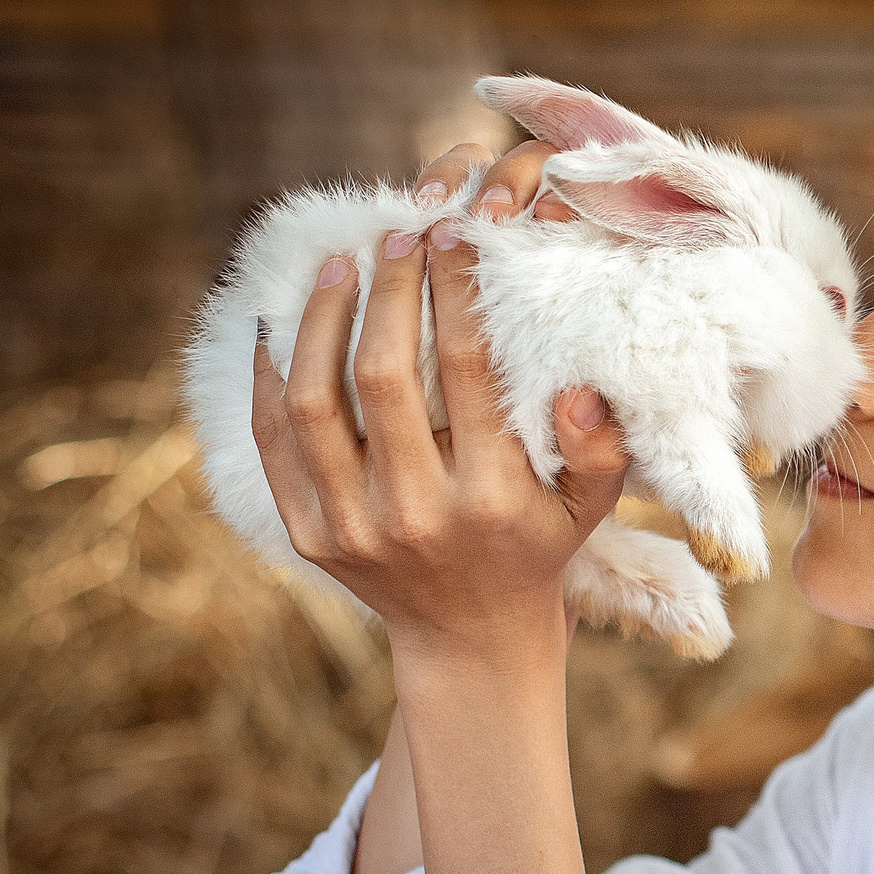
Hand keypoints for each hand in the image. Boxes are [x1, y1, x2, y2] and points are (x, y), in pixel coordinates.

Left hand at [249, 136, 627, 670]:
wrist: (472, 639)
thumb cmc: (538, 547)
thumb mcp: (590, 506)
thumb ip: (600, 447)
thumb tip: (578, 385)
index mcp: (490, 498)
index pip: (465, 369)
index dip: (455, 290)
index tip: (453, 235)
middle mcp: (417, 513)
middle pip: (381, 374)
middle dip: (387, 290)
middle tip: (396, 235)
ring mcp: (352, 526)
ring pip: (312, 400)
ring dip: (320, 319)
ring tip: (339, 264)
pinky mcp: (308, 532)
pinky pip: (274, 437)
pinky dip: (272, 372)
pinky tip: (286, 322)